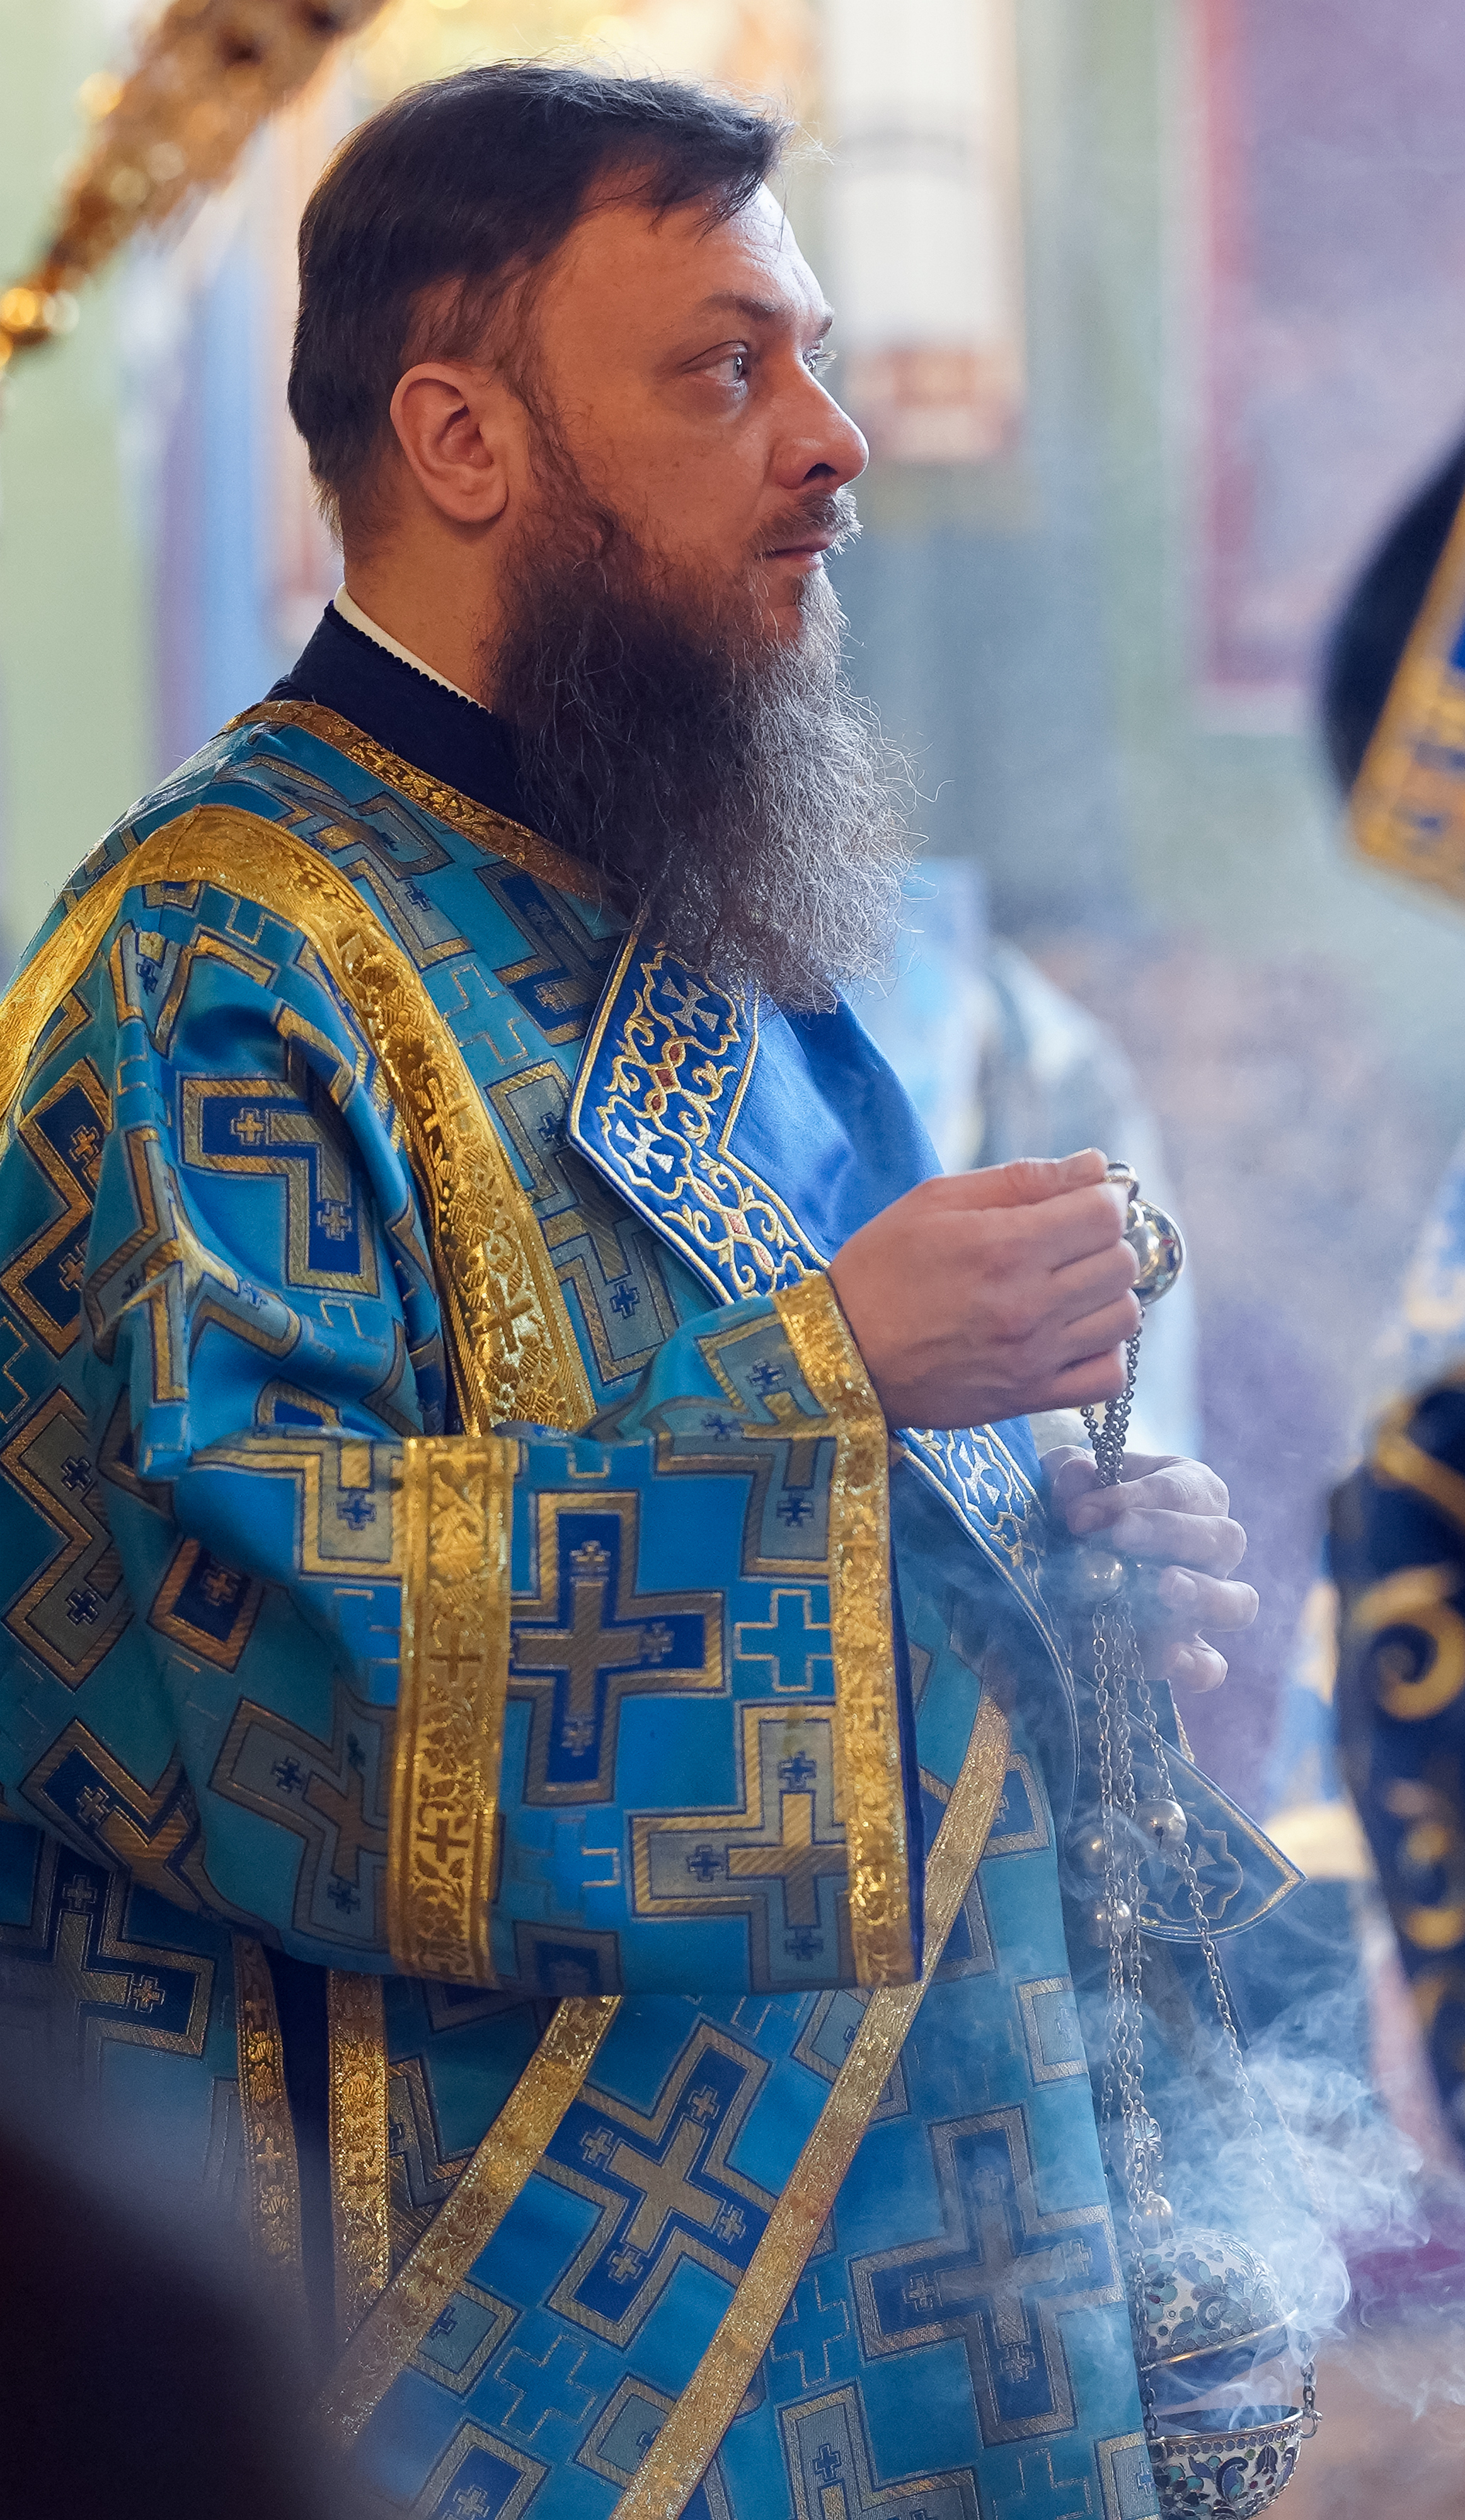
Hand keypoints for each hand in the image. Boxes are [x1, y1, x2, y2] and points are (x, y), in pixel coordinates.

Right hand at [828, 1150, 1140, 1428]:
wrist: (843, 1353)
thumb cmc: (882, 1268)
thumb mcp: (935, 1201)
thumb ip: (1021, 1179)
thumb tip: (1095, 1166)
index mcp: (1004, 1246)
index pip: (1105, 1214)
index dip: (1104, 1199)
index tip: (1083, 1202)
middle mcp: (1027, 1303)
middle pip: (1121, 1263)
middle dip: (1105, 1242)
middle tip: (1071, 1243)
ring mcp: (1034, 1356)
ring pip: (1124, 1317)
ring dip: (1107, 1295)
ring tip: (1071, 1288)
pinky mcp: (1031, 1397)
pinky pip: (1109, 1377)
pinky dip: (1104, 1351)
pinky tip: (1074, 1334)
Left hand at [1046, 1448, 1256, 1691]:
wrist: (1077, 1548)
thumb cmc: (1085, 1498)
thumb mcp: (1072, 1475)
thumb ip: (1070, 1470)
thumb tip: (1077, 1474)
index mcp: (1193, 1490)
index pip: (1177, 1490)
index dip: (1130, 1498)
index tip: (1079, 1513)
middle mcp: (1213, 1547)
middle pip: (1223, 1540)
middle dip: (1170, 1535)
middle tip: (1119, 1536)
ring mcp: (1207, 1603)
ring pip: (1236, 1603)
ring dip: (1201, 1596)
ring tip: (1162, 1589)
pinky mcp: (1188, 1650)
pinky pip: (1211, 1665)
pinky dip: (1196, 1667)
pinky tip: (1168, 1658)